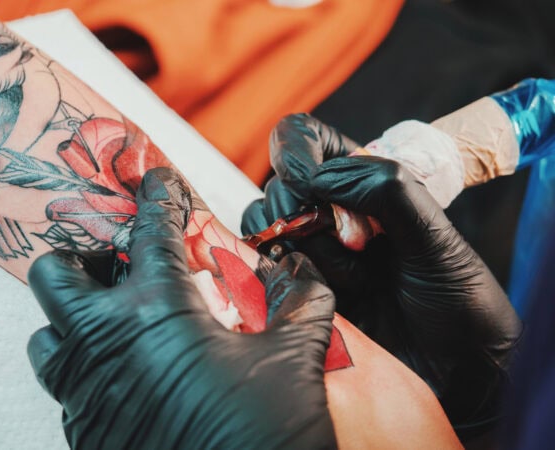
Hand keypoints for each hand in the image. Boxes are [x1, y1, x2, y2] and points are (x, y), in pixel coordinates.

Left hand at [27, 167, 336, 449]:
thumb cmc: (264, 436)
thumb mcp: (295, 357)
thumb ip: (301, 300)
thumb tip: (296, 269)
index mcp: (159, 312)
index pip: (150, 230)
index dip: (158, 197)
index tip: (159, 183)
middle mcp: (106, 345)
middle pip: (59, 273)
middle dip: (88, 257)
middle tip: (124, 262)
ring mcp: (87, 391)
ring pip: (49, 332)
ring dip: (77, 316)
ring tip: (118, 317)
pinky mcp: (84, 430)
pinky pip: (63, 384)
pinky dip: (85, 362)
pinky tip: (127, 368)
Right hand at [242, 113, 521, 437]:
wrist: (456, 376)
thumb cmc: (459, 306)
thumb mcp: (436, 240)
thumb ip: (388, 192)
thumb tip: (321, 177)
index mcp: (368, 186)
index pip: (309, 141)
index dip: (297, 151)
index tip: (311, 183)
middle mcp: (334, 215)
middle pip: (278, 184)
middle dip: (296, 206)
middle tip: (346, 242)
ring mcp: (314, 254)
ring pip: (266, 226)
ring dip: (293, 244)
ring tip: (342, 276)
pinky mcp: (298, 291)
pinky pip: (264, 268)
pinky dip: (278, 273)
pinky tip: (317, 291)